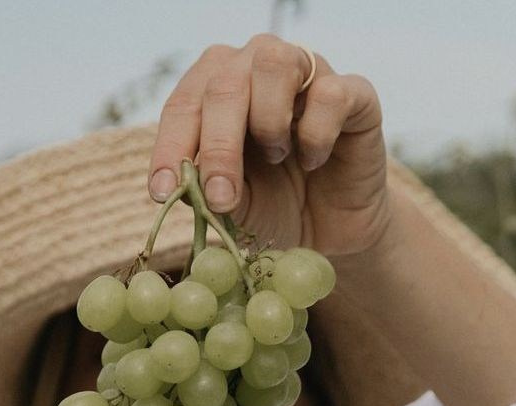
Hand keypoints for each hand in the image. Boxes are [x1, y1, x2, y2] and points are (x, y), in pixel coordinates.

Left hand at [148, 34, 390, 258]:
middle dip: (217, 147)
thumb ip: (208, 190)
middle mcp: (257, 66)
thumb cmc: (274, 208)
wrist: (331, 232)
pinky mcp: (353, 93)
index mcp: (217, 88)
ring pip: (274, 63)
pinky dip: (316, 135)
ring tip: (277, 157)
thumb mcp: (234, 207)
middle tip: (220, 198)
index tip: (161, 193)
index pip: (183, 104)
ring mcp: (307, 72)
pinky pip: (330, 94)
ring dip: (268, 122)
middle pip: (224, 83)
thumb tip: (183, 184)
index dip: (170, 147)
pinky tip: (315, 161)